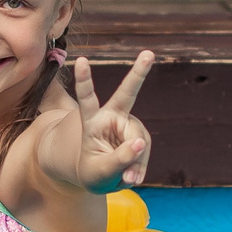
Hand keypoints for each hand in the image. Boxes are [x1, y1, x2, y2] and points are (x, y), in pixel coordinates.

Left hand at [71, 50, 155, 191]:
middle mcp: (112, 118)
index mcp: (93, 122)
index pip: (88, 99)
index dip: (85, 81)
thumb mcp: (99, 172)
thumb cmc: (93, 172)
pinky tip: (132, 177)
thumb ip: (118, 159)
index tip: (82, 61)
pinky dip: (140, 167)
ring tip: (127, 178)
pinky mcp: (139, 135)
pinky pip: (144, 151)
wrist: (102, 179)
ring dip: (136, 162)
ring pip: (139, 141)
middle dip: (139, 72)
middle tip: (148, 53)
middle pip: (128, 93)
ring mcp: (128, 125)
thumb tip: (140, 144)